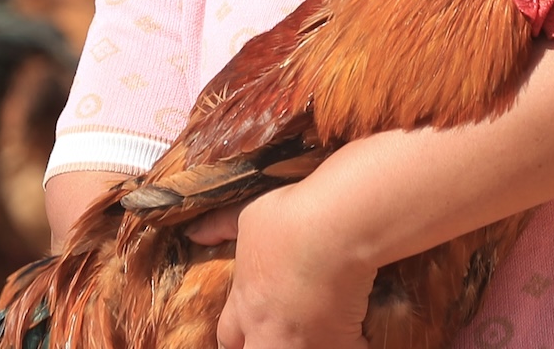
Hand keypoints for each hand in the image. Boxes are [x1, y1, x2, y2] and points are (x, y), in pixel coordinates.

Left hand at [186, 185, 373, 348]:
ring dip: (311, 346)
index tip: (253, 329)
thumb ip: (220, 228)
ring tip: (324, 334)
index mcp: (244, 304)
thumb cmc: (288, 219)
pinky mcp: (339, 343)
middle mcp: (268, 332)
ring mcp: (304, 343)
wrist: (332, 230)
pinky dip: (353, 343)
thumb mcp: (247, 217)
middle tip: (285, 337)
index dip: (238, 337)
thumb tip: (194, 233)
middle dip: (266, 346)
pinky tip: (359, 334)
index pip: (228, 336)